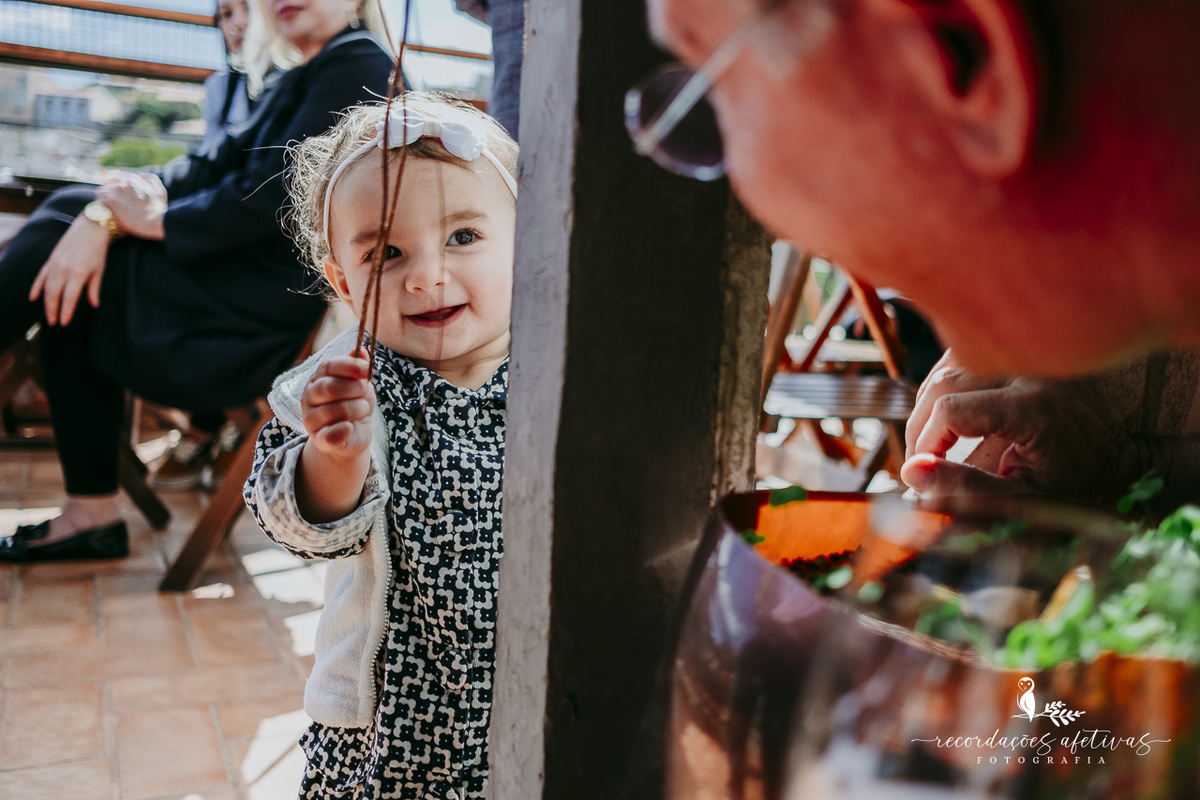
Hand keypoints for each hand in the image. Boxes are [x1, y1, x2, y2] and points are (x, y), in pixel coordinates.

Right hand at [29, 216, 110, 325]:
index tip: (64, 323)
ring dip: (46, 303)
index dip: (66, 311)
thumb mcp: (99, 271)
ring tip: (48, 315)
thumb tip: (94, 305)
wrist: (90, 228)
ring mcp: (55, 264)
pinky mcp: (50, 260)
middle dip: (53, 310)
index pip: (69, 298)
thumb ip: (94, 289)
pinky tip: (32, 298)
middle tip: (54, 323)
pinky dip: (36, 287)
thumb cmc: (97, 251)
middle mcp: (63, 270)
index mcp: (77, 274)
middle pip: (54, 295)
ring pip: (46, 287)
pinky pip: (41, 276)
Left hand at [96, 172, 166, 239]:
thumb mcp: (160, 191)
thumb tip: (141, 174)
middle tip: (113, 205)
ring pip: (101, 191)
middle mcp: (122, 182)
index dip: (118, 189)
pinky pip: (98, 199)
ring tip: (107, 209)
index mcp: (132, 178)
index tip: (120, 198)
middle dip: (110, 193)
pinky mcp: (109, 201)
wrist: (155, 222)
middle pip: (109, 184)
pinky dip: (99, 205)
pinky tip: (104, 212)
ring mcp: (115, 190)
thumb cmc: (159, 209)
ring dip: (103, 199)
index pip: (119, 179)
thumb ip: (152, 179)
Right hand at [301, 353, 375, 460]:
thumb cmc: (355, 403)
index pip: (328, 366)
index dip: (350, 366)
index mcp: (318, 378)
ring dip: (358, 409)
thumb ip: (358, 367)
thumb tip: (361, 350)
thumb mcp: (359, 382)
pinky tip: (351, 427)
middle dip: (355, 389)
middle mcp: (309, 396)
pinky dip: (346, 429)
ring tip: (362, 410)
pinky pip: (332, 434)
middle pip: (330, 388)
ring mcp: (311, 419)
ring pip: (336, 410)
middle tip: (365, 392)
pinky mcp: (319, 439)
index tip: (367, 370)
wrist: (353, 434)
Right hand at [901, 351, 1131, 502]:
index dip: (926, 444)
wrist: (1120, 463)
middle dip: (920, 427)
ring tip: (931, 444)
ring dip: (928, 406)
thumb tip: (911, 472)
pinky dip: (944, 391)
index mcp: (1036, 408)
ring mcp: (1027, 359)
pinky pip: (964, 362)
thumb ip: (968, 489)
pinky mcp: (1022, 355)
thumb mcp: (1025, 500)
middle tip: (920, 464)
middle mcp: (1031, 373)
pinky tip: (945, 420)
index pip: (952, 410)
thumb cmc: (1077, 488)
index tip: (924, 474)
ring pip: (948, 367)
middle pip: (944, 383)